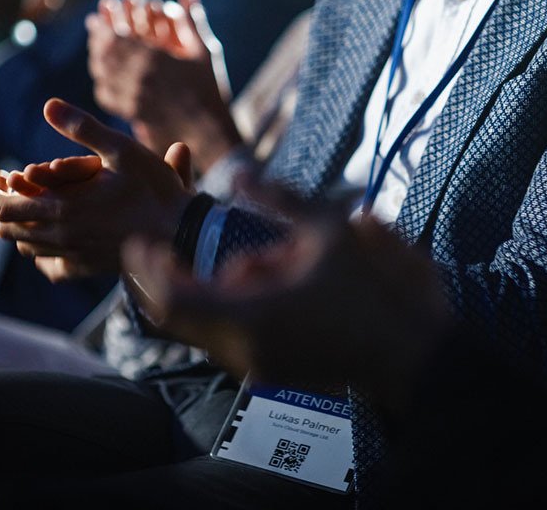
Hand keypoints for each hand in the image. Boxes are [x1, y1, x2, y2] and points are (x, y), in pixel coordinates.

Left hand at [0, 98, 194, 281]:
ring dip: (16, 225)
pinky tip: (45, 242)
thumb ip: (83, 127)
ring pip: (27, 247)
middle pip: (8, 228)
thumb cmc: (155, 190)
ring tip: (18, 205)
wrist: (183, 234)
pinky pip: (51, 267)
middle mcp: (62, 236)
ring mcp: (75, 255)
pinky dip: (39, 253)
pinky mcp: (89, 267)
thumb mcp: (121, 149)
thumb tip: (48, 105)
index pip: (2, 205)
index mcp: (62, 207)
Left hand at [86, 0, 242, 168]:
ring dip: (96, 59)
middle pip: (104, 53)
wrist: (207, 129)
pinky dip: (101, 83)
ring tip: (96, 50)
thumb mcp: (204, 51)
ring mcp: (132, 96)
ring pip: (102, 73)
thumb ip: (192, 21)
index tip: (98, 16)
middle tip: (94, 30)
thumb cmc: (209, 88)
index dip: (104, 25)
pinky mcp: (131, 113)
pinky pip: (106, 95)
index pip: (116, 36)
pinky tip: (103, 77)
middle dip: (96, 38)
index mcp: (154, 58)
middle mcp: (138, 76)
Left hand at [120, 183, 449, 411]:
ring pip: (207, 325)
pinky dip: (235, 307)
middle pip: (180, 315)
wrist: (406, 352)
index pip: (171, 297)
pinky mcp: (269, 372)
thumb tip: (239, 174)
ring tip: (273, 260)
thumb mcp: (327, 232)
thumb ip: (279, 198)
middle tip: (166, 247)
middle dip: (171, 277)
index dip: (148, 269)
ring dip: (217, 289)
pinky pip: (231, 336)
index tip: (139, 242)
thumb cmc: (370, 292)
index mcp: (248, 314)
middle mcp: (242, 347)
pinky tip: (281, 283)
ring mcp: (255, 366)